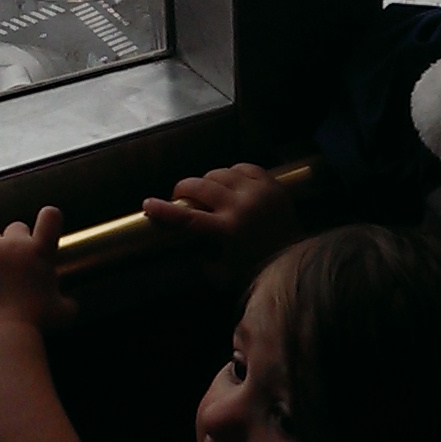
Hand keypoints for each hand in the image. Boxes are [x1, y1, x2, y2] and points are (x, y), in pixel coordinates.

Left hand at [0, 207, 77, 335]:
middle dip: (18, 242)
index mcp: (41, 251)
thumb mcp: (63, 313)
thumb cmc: (35, 324)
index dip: (50, 218)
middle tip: (17, 265)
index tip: (47, 225)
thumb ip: (65, 301)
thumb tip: (68, 304)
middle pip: (16, 227)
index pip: (51, 216)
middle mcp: (14, 244)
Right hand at [142, 163, 300, 284]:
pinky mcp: (271, 185)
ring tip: (205, 191)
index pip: (186, 217)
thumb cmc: (254, 273)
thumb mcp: (219, 274)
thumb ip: (198, 257)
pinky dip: (232, 173)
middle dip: (183, 189)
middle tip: (180, 197)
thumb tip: (183, 243)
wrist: (293, 262)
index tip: (147, 204)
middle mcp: (241, 206)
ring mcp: (258, 192)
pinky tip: (229, 182)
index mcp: (226, 230)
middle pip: (200, 186)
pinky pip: (244, 167)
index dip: (163, 210)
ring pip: (220, 173)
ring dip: (207, 180)